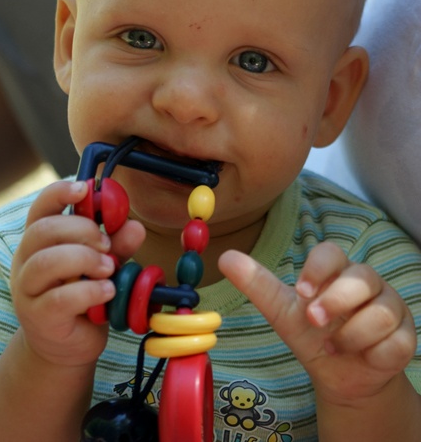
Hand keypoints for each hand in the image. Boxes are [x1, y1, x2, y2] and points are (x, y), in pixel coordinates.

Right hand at [11, 180, 144, 367]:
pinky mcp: (38, 318)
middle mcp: (25, 261)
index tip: (84, 189)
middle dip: (81, 230)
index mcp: (39, 240)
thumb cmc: (82, 294)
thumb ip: (116, 244)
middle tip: (107, 244)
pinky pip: (59, 298)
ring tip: (109, 268)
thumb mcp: (102, 263)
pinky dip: (89, 291)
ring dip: (84, 259)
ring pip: (45, 262)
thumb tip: (135, 226)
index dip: (59, 193)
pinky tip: (107, 291)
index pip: (40, 208)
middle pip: (43, 230)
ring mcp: (27, 290)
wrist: (67, 345)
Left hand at [219, 242, 416, 403]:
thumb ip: (257, 284)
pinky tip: (362, 358)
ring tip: (334, 346)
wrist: (341, 375)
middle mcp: (367, 284)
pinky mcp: (405, 337)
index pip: (333, 253)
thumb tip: (225, 257)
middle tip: (314, 320)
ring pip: (383, 312)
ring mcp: (391, 308)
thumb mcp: (282, 311)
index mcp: (337, 271)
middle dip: (336, 300)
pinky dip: (375, 354)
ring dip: (353, 335)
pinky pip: (398, 342)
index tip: (301, 290)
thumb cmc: (312, 335)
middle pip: (362, 277)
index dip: (319, 268)